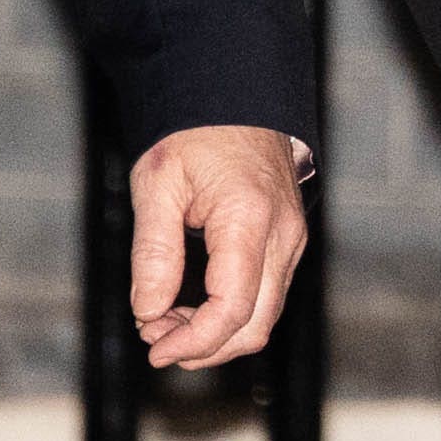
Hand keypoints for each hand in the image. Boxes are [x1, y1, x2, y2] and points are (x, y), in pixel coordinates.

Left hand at [128, 125, 308, 370]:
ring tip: (163, 321)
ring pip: (263, 315)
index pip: (230, 309)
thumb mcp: (157, 183)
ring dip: (215, 333)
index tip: (154, 348)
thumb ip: (154, 252)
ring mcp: (291, 239)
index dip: (192, 341)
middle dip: (203, 346)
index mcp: (249, 219)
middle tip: (154, 339)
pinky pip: (265, 294)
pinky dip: (230, 313)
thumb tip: (148, 312)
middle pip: (254, 325)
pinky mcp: (287, 240)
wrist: (234, 92)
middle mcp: (282, 235)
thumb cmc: (193, 131)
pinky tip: (188, 305)